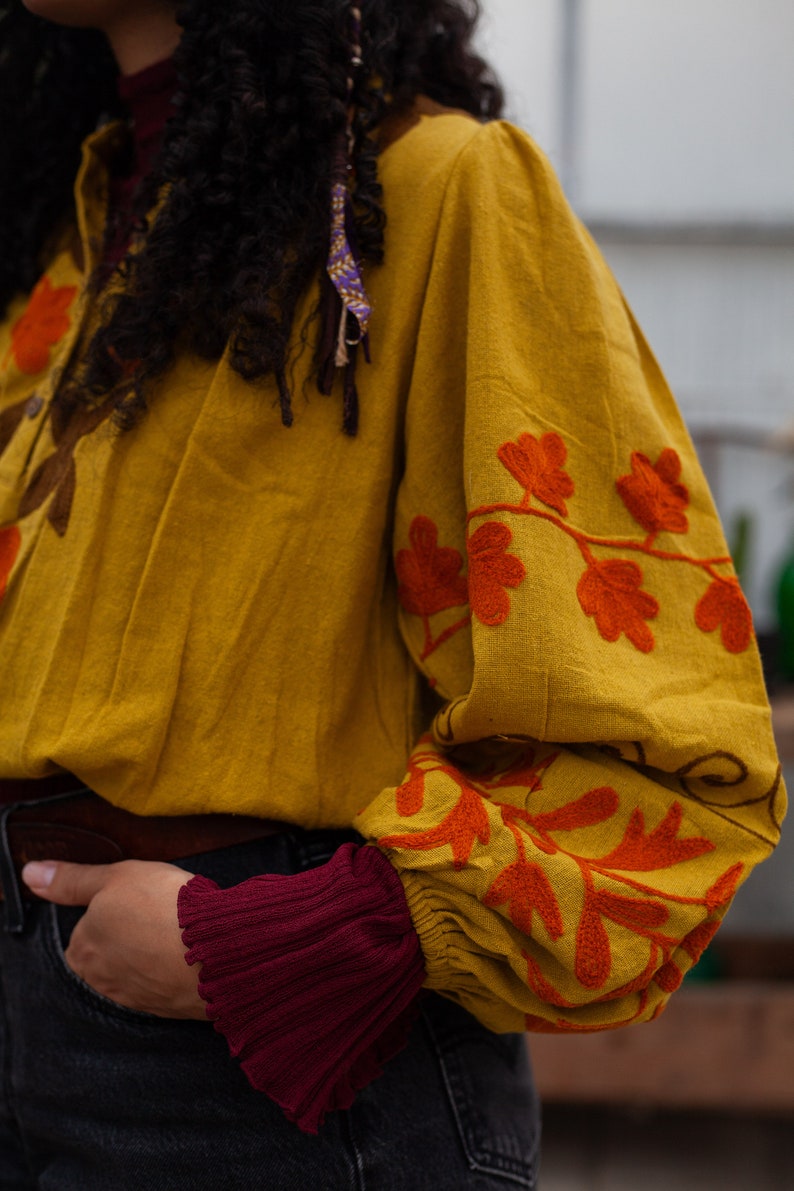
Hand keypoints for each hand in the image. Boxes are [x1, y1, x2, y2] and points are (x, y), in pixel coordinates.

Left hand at [22, 859, 205, 1018]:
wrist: (214, 949)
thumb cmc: (162, 907)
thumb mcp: (114, 876)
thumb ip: (71, 879)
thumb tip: (31, 874)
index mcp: (81, 950)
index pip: (88, 927)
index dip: (115, 907)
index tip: (138, 898)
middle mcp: (101, 980)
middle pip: (111, 950)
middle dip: (131, 934)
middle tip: (160, 911)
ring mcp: (134, 997)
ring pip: (137, 968)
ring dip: (152, 952)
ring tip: (178, 929)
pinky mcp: (165, 1007)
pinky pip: (162, 983)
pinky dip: (172, 968)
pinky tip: (189, 950)